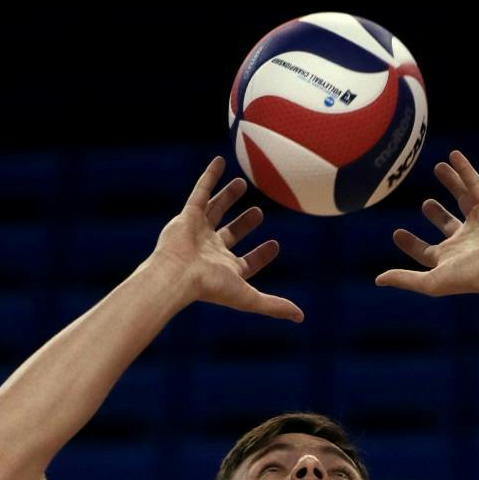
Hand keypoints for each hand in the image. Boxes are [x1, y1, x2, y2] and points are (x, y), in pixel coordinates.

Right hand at [149, 156, 303, 321]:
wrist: (176, 274)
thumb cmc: (210, 287)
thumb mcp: (249, 297)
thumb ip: (274, 305)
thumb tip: (301, 318)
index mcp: (225, 270)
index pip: (247, 263)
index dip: (261, 256)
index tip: (275, 245)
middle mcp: (211, 251)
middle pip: (230, 234)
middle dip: (244, 225)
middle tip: (259, 213)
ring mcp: (198, 232)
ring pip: (216, 210)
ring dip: (228, 198)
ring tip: (242, 184)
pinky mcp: (187, 215)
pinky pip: (200, 191)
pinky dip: (209, 176)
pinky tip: (220, 161)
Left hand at [376, 150, 478, 296]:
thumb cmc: (467, 278)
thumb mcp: (430, 281)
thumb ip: (405, 279)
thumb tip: (378, 280)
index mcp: (449, 260)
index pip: (426, 252)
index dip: (411, 244)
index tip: (397, 234)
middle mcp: (464, 242)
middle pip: (448, 225)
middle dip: (437, 214)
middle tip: (425, 204)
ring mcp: (478, 225)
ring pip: (462, 199)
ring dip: (451, 183)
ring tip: (439, 167)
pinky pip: (476, 185)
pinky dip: (465, 170)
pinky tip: (454, 156)